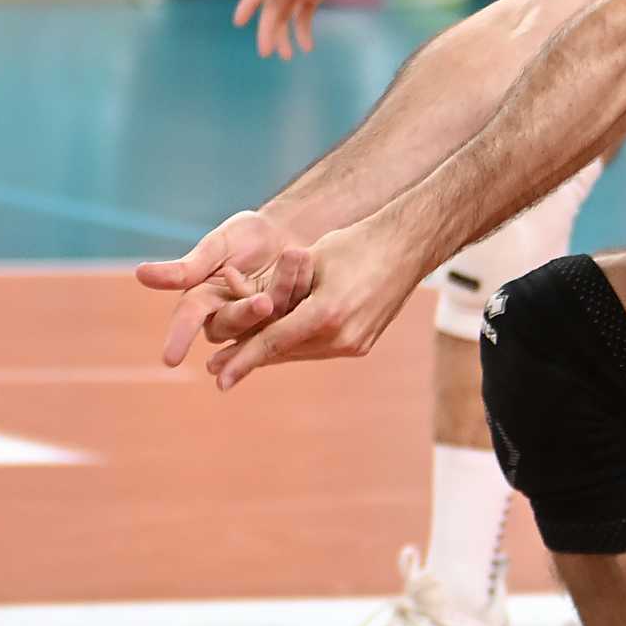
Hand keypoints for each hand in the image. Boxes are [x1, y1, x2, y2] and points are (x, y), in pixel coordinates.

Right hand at [135, 208, 312, 368]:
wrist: (288, 230)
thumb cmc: (245, 236)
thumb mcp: (216, 246)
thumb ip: (187, 267)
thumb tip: (140, 274)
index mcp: (201, 298)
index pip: (186, 319)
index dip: (178, 338)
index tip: (170, 359)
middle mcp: (225, 316)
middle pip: (228, 325)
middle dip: (245, 313)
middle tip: (264, 301)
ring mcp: (257, 322)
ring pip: (262, 324)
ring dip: (280, 295)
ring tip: (293, 262)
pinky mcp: (286, 319)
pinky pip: (291, 315)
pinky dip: (299, 288)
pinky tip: (306, 263)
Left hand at [199, 219, 431, 389]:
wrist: (407, 246)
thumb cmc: (355, 244)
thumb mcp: (308, 261)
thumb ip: (281, 293)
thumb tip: (252, 314)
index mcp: (326, 313)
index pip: (273, 342)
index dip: (242, 360)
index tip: (218, 380)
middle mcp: (342, 336)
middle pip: (285, 352)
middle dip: (251, 358)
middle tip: (217, 370)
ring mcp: (355, 343)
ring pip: (302, 352)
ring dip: (273, 353)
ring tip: (241, 360)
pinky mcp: (362, 343)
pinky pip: (320, 348)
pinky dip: (297, 345)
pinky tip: (278, 347)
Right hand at [233, 0, 375, 60]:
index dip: (249, 3)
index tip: (239, 22)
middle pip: (272, 7)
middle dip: (268, 30)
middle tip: (265, 52)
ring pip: (285, 14)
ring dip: (284, 34)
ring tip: (286, 56)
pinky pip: (303, 14)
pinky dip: (303, 30)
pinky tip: (307, 47)